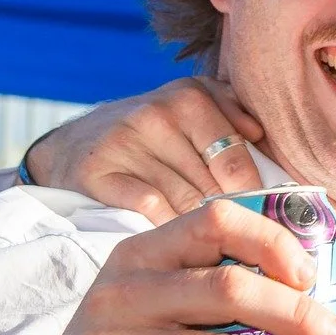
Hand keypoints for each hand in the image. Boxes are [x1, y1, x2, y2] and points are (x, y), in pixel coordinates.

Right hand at [24, 77, 265, 222]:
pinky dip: (164, 226)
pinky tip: (168, 233)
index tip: (259, 218)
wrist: (73, 147)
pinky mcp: (100, 171)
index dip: (252, 195)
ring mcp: (127, 142)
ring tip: (201, 237)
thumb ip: (231, 115)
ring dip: (196, 226)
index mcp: (190, 96)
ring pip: (184, 201)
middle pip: (212, 185)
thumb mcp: (188, 110)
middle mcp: (158, 114)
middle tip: (232, 236)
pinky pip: (151, 210)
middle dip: (224, 213)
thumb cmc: (148, 136)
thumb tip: (262, 138)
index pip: (237, 160)